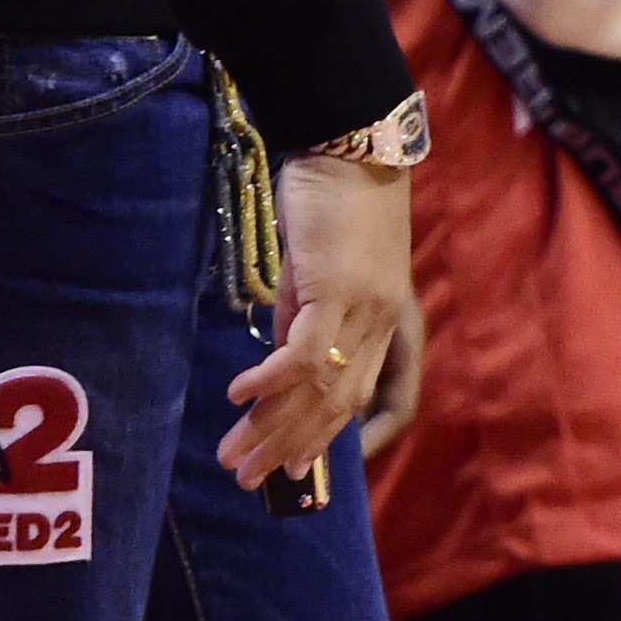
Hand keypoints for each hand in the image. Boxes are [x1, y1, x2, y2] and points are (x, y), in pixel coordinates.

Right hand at [219, 153, 411, 490]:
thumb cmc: (335, 195)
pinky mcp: (336, 290)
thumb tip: (276, 358)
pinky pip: (302, 353)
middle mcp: (381, 320)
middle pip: (337, 404)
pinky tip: (238, 397)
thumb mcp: (318, 265)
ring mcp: (363, 307)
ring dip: (271, 427)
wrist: (352, 142)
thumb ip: (302, 312)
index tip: (294, 466)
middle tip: (248, 478)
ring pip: (319, 388)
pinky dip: (269, 381)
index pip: (361, 394)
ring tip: (234, 457)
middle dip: (290, 447)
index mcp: (386, 317)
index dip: (328, 436)